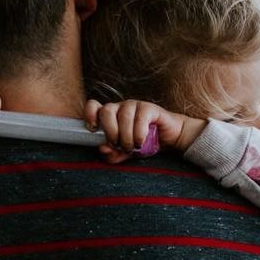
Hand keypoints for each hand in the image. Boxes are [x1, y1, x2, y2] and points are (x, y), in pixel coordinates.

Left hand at [84, 99, 206, 163]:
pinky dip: (139, 133)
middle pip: (106, 111)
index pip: (93, 106)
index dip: (90, 114)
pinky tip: (141, 141)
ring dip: (126, 136)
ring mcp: (134, 105)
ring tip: (132, 147)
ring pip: (123, 116)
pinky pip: (140, 118)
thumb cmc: (144, 143)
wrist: (169, 139)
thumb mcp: (125, 153)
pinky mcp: (148, 107)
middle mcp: (120, 107)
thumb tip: (102, 148)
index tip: (94, 129)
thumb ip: (112, 154)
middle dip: (110, 132)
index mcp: (110, 115)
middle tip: (118, 145)